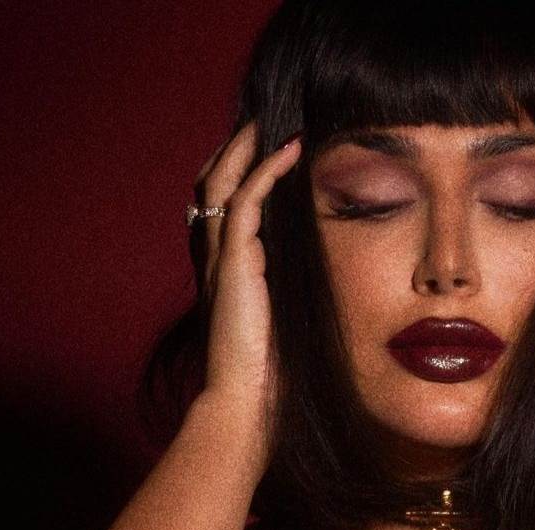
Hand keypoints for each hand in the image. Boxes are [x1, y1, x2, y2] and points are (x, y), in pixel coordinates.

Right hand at [192, 122, 301, 411]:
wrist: (244, 404)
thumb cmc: (268, 373)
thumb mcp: (282, 319)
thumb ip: (289, 290)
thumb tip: (323, 274)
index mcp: (222, 269)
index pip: (221, 203)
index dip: (237, 170)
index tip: (268, 146)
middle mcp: (212, 257)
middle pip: (211, 182)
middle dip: (235, 148)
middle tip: (264, 121)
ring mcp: (218, 259)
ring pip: (222, 182)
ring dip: (247, 147)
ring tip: (274, 122)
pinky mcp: (233, 264)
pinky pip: (247, 201)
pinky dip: (266, 170)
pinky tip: (291, 150)